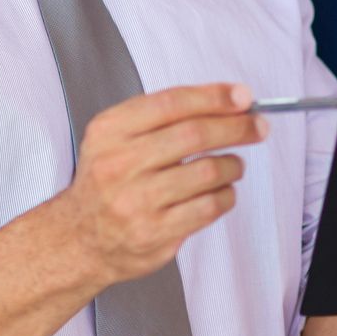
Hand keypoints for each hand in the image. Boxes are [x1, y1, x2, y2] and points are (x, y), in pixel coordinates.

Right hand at [57, 82, 260, 285]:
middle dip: (236, 127)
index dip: (215, 97)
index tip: (243, 97)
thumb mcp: (118, 136)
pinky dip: (226, 195)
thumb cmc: (108, 182)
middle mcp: (118, 164)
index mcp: (110, 131)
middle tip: (257, 126)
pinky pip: (208, 207)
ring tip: (233, 165)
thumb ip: (165, 115)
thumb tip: (230, 99)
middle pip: (194, 134)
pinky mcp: (153, 233)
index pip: (172, 103)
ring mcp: (135, 201)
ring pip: (207, 171)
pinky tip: (222, 191)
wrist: (79, 239)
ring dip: (233, 165)